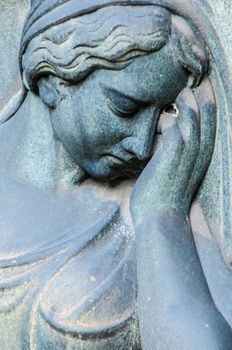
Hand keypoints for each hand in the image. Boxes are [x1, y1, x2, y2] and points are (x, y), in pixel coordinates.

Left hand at [130, 80, 215, 225]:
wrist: (159, 218)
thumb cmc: (164, 197)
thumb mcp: (176, 175)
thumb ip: (175, 157)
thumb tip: (168, 142)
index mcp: (201, 160)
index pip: (210, 131)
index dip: (209, 112)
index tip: (205, 95)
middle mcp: (198, 157)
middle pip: (207, 123)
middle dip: (205, 101)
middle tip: (200, 84)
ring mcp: (185, 157)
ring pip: (193, 123)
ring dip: (190, 105)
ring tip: (183, 92)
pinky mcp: (170, 158)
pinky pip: (175, 131)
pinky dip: (173, 120)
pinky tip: (168, 113)